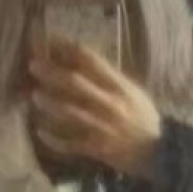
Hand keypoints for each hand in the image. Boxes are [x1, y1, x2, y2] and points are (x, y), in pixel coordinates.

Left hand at [30, 40, 160, 178]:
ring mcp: (102, 127)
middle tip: (33, 66)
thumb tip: (80, 63)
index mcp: (120, 86)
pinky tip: (39, 132)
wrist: (160, 151)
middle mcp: (109, 103)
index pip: (91, 61)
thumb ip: (109, 79)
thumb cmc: (143, 117)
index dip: (68, 48)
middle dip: (51, 73)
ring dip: (49, 102)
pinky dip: (54, 139)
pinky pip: (70, 143)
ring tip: (34, 96)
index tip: (51, 41)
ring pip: (69, 112)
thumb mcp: (132, 92)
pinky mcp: (97, 148)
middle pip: (75, 83)